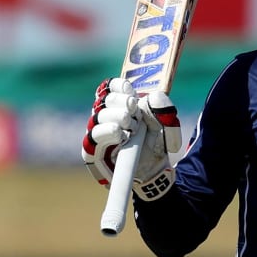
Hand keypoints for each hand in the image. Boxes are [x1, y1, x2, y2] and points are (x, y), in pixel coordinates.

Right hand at [80, 78, 181, 201]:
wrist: (154, 170)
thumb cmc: (154, 142)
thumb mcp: (164, 121)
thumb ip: (161, 106)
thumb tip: (152, 97)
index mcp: (117, 105)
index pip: (109, 87)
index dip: (119, 86)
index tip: (132, 92)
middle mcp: (103, 117)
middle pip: (104, 100)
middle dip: (123, 104)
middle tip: (136, 114)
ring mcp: (96, 133)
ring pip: (98, 117)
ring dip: (118, 117)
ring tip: (132, 126)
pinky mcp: (92, 151)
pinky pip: (94, 137)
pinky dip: (108, 132)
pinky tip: (121, 134)